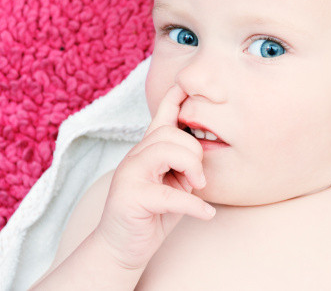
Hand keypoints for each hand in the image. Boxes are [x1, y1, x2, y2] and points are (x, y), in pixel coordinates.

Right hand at [93, 84, 215, 269]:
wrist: (123, 246)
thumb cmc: (154, 212)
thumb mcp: (174, 182)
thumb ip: (184, 163)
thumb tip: (206, 147)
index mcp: (148, 149)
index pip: (162, 115)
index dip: (175, 97)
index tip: (187, 84)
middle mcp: (136, 155)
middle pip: (171, 134)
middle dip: (195, 154)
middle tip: (198, 180)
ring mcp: (129, 174)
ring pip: (166, 151)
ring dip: (192, 170)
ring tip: (197, 189)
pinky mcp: (130, 197)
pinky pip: (169, 194)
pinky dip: (193, 205)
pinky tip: (206, 213)